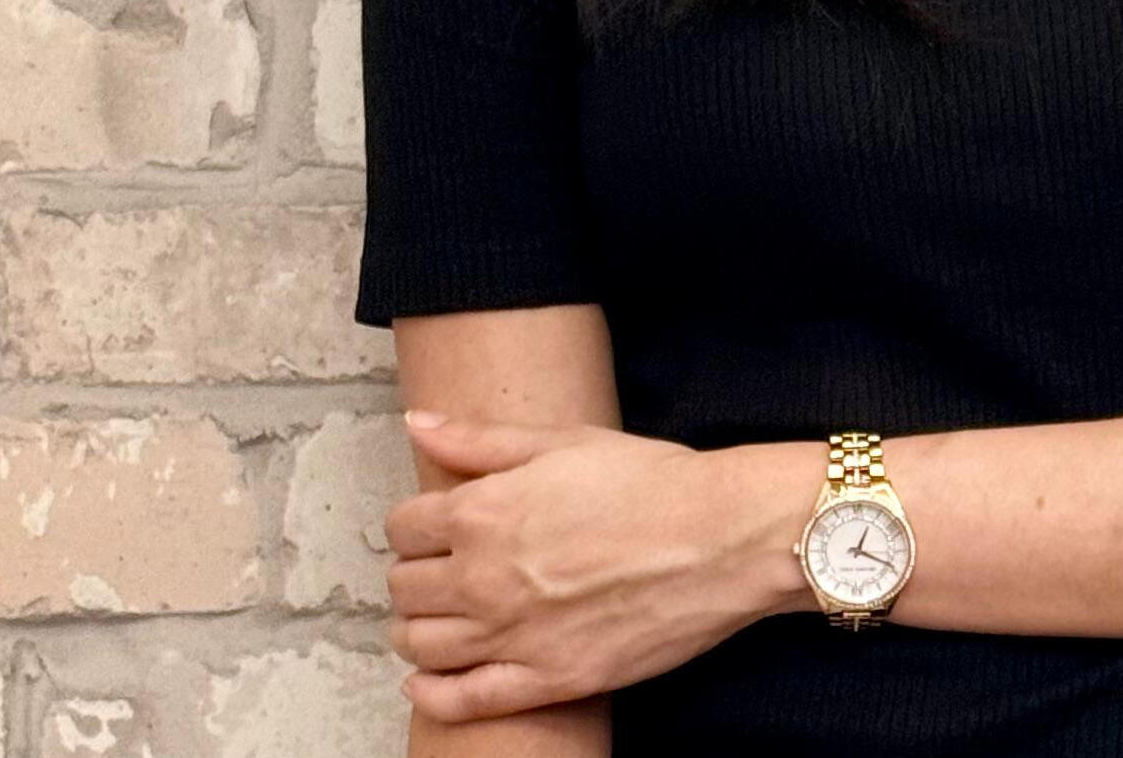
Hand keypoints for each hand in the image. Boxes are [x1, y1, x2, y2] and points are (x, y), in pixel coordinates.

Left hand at [385, 414, 783, 721]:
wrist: (719, 538)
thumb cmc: (649, 481)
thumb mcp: (564, 441)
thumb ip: (479, 438)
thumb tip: (418, 422)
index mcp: (485, 512)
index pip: (404, 527)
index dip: (413, 522)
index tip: (430, 523)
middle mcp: (485, 578)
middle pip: (406, 587)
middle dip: (414, 573)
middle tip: (438, 566)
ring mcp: (513, 636)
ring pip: (422, 646)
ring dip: (416, 630)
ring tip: (438, 616)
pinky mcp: (547, 681)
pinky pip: (462, 700)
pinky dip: (432, 694)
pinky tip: (426, 681)